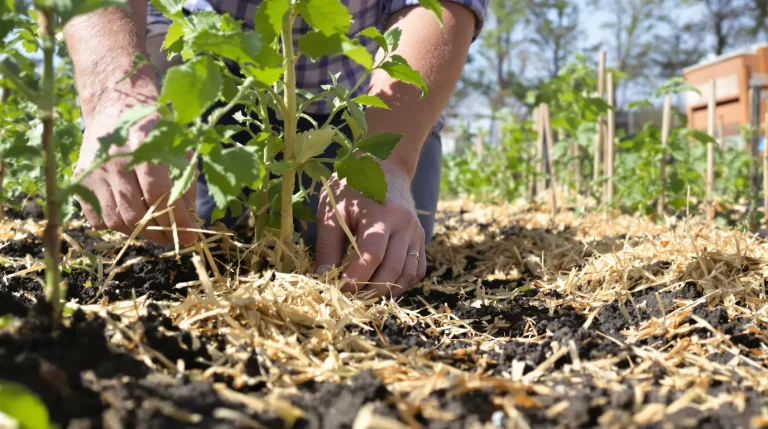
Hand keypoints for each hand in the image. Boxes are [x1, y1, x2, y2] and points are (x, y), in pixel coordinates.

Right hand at [75, 100, 197, 244]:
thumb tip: (189, 218)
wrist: (115, 104)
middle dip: (159, 232)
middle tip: (173, 236)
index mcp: (143, 146)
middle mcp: (114, 160)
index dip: (176, 220)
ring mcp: (93, 171)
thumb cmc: (155, 127)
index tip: (189, 236)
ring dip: (138, 232)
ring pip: (115, 220)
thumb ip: (186, 180)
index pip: (159, 194)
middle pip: (135, 213)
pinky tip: (131, 217)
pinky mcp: (79, 180)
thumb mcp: (178, 145)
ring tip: (155, 229)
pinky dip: (116, 225)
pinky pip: (97, 218)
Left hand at [315, 161, 425, 296]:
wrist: (384, 165)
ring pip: (408, 274)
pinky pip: (417, 270)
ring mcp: (417, 232)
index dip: (356, 277)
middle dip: (370, 290)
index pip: (372, 255)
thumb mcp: (333, 209)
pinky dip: (402, 284)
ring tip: (365, 297)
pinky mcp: (421, 239)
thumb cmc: (352, 186)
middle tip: (349, 299)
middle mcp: (405, 224)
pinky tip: (384, 287)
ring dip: (387, 291)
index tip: (338, 289)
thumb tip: (324, 276)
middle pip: (392, 269)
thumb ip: (328, 244)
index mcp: (382, 214)